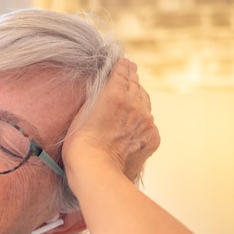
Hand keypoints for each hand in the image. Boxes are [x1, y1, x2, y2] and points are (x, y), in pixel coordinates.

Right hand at [62, 58, 159, 180]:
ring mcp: (147, 121)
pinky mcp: (152, 138)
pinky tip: (133, 129)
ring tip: (130, 104)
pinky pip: (150, 125)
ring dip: (138, 102)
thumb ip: (98, 95)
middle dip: (132, 81)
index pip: (124, 70)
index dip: (123, 66)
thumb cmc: (80, 143)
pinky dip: (143, 124)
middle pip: (137, 85)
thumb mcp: (83, 111)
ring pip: (145, 104)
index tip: (124, 63)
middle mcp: (136, 103)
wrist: (95, 169)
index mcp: (116, 92)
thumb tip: (105, 89)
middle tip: (129, 76)